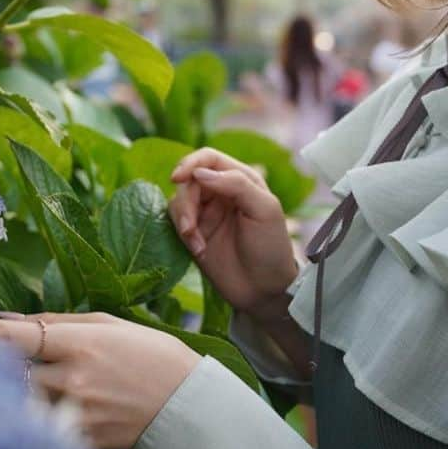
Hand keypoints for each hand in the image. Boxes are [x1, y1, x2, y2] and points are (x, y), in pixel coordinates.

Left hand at [0, 312, 198, 448]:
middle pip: (3, 378)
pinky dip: (20, 425)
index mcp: (77, 343)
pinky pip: (39, 432)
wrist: (191, 407)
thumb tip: (2, 322)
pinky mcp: (81, 443)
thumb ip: (54, 323)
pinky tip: (1, 421)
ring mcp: (75, 416)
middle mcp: (71, 380)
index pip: (9, 337)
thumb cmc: (150, 355)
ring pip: (16, 409)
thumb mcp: (106, 325)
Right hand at [168, 148, 299, 317]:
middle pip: (188, 180)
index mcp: (240, 179)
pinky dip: (183, 234)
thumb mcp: (264, 210)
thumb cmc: (272, 248)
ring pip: (178, 200)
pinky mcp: (194, 234)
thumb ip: (237, 184)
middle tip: (190, 226)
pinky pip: (175, 222)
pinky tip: (199, 250)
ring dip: (183, 219)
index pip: (208, 158)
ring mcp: (205, 213)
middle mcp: (220, 192)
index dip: (190, 163)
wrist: (264, 290)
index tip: (178, 177)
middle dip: (186, 201)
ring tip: (196, 242)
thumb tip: (200, 173)